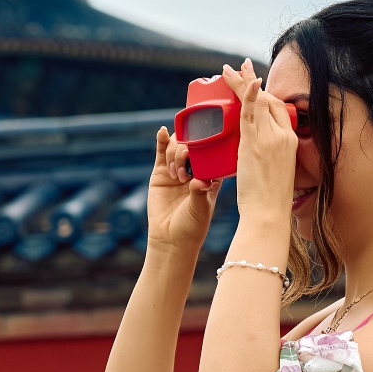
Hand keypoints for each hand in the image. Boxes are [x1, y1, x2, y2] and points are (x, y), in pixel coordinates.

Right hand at [147, 126, 219, 259]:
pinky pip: (161, 152)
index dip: (207, 145)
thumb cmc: (192, 226)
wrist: (171, 238)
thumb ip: (200, 192)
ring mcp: (177, 169)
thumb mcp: (201, 209)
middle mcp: (195, 168)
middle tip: (184, 174)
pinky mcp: (160, 172)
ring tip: (175, 176)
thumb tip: (199, 180)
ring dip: (175, 154)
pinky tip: (162, 132)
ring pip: (177, 146)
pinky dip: (161, 140)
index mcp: (211, 174)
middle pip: (192, 144)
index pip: (212, 151)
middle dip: (187, 152)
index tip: (203, 146)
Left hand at [219, 59, 297, 226]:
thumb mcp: (278, 172)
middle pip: (268, 100)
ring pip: (256, 102)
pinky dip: (246, 94)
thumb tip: (258, 152)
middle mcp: (283, 136)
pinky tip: (240, 81)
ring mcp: (269, 138)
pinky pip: (250, 113)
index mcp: (291, 142)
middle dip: (254, 81)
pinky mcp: (254, 143)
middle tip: (242, 65)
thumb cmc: (271, 200)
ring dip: (242, 82)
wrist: (269, 213)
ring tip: (228, 69)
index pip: (279, 110)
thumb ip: (270, 156)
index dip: (267, 94)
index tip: (256, 84)